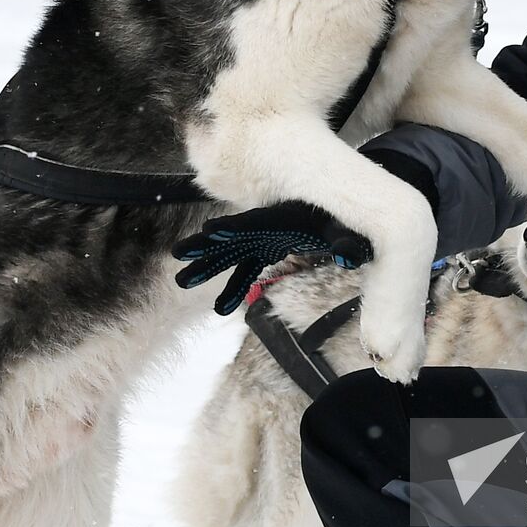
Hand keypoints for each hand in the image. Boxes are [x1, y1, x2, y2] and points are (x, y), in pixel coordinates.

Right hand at [172, 201, 372, 314]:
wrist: (332, 217)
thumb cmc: (338, 222)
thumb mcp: (346, 231)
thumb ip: (347, 244)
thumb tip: (348, 257)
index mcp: (279, 218)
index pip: (252, 222)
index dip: (232, 227)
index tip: (210, 230)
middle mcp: (263, 229)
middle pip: (230, 237)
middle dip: (205, 245)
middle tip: (179, 253)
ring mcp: (260, 241)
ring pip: (229, 256)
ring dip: (207, 267)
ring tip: (182, 280)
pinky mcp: (263, 253)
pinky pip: (243, 272)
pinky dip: (232, 288)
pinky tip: (220, 309)